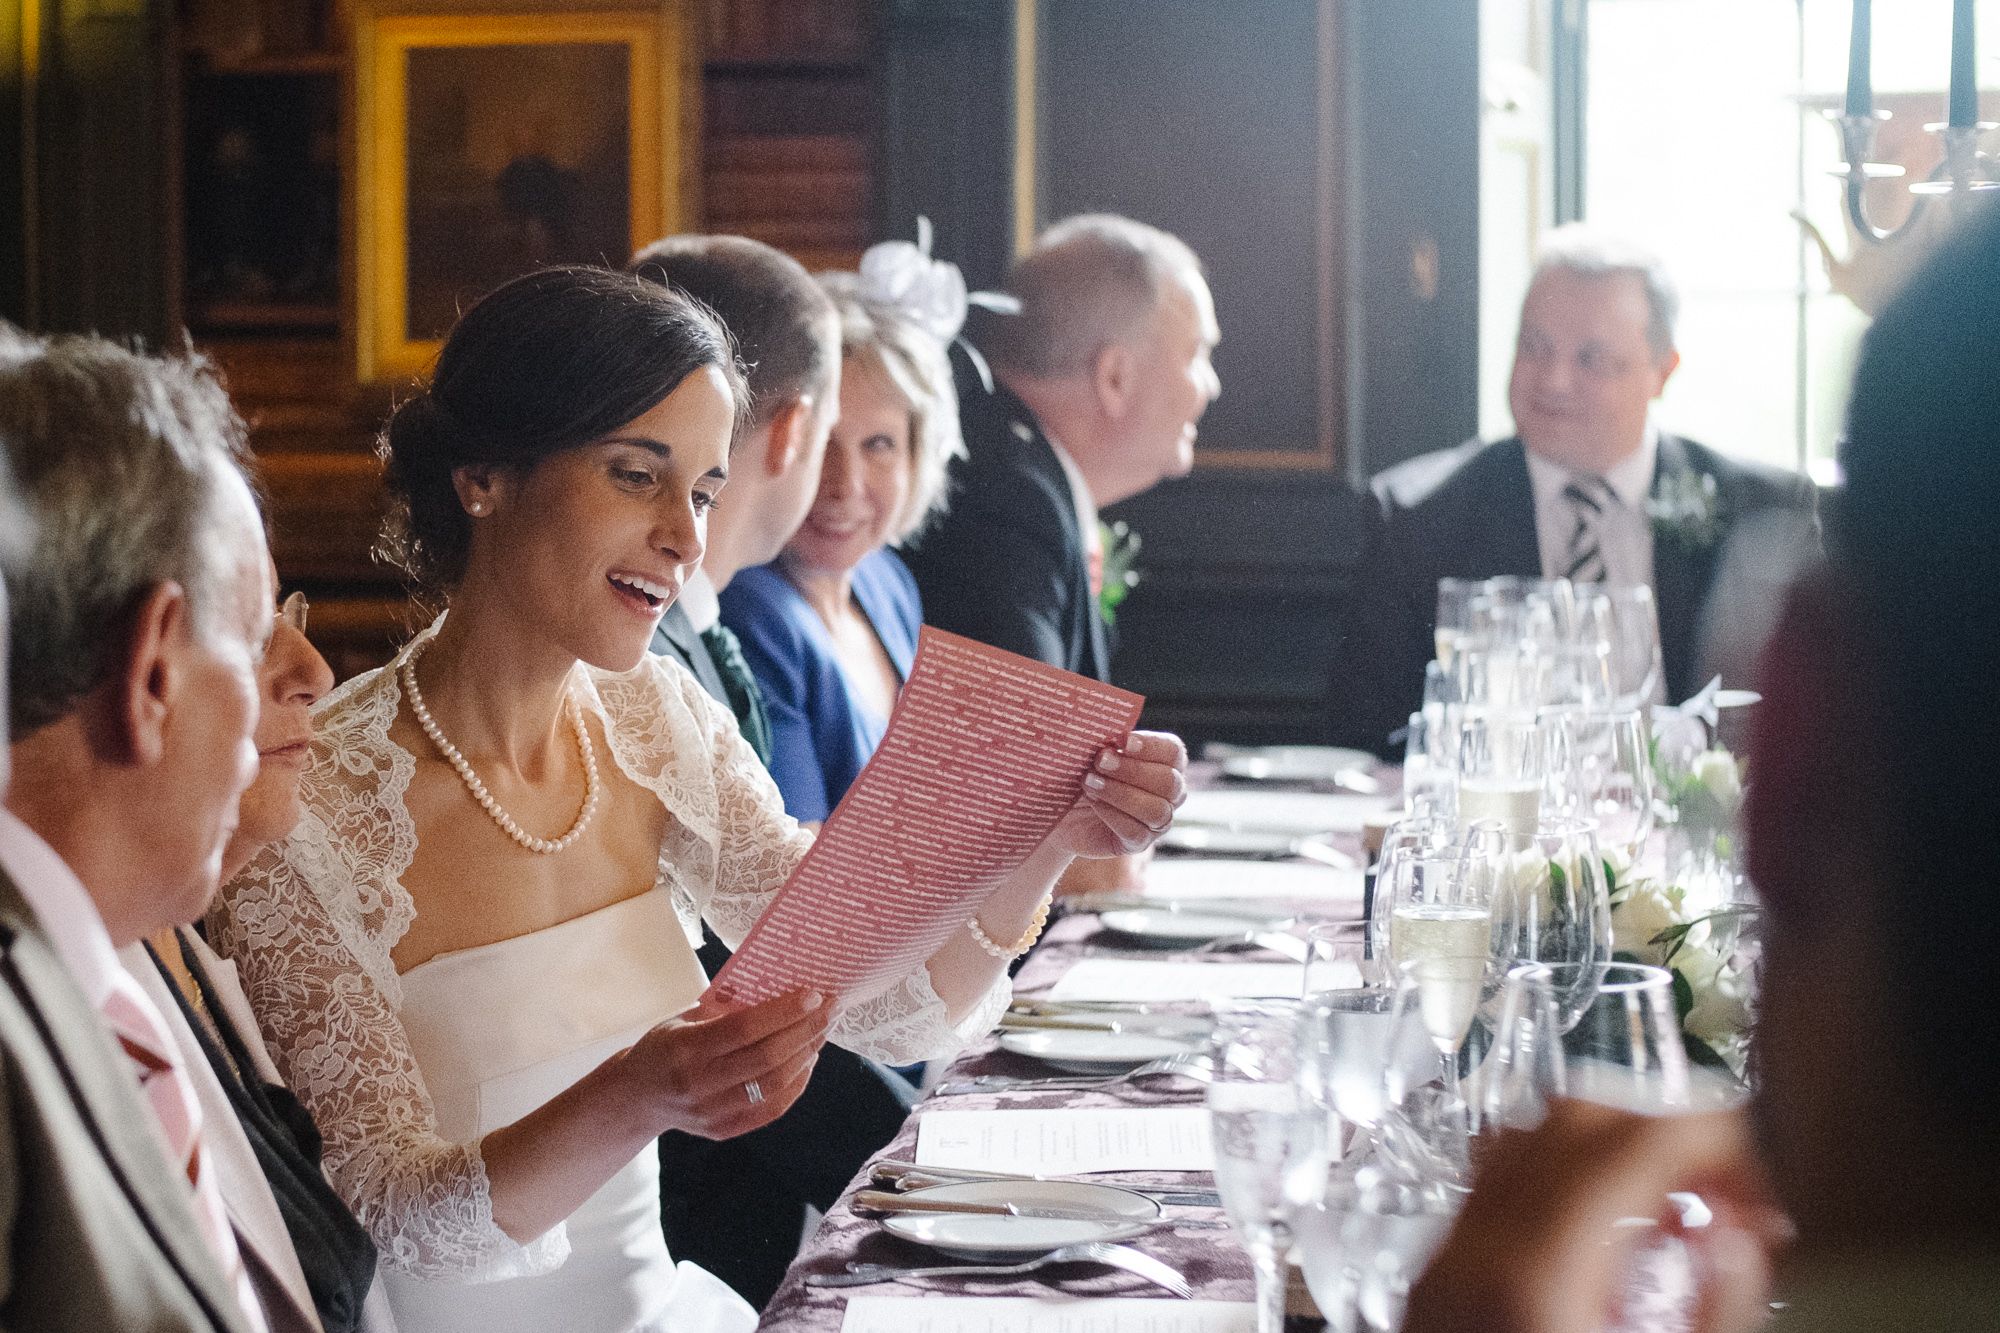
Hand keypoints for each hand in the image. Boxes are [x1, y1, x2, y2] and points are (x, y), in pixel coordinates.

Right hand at [623, 988, 832, 1140]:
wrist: (637, 1097)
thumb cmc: (665, 1046)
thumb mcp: (685, 1018)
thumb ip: (726, 1008)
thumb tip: (781, 988)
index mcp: (686, 1048)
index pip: (744, 1029)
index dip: (783, 1012)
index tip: (814, 995)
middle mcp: (700, 1084)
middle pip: (767, 1058)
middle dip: (806, 1030)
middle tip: (832, 1008)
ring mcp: (713, 1112)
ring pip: (775, 1085)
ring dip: (807, 1054)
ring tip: (823, 1030)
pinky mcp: (725, 1130)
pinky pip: (773, 1108)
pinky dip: (798, 1083)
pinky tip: (808, 1059)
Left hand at [1044, 731, 1187, 861]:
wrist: (1060, 807)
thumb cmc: (1081, 770)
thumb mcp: (1090, 749)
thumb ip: (1102, 735)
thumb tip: (1100, 722)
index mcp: (1165, 762)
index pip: (1173, 752)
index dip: (1151, 746)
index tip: (1122, 742)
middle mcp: (1170, 792)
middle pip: (1168, 782)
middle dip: (1132, 770)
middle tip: (1099, 761)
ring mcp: (1157, 820)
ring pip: (1156, 810)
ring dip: (1121, 794)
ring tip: (1090, 783)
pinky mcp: (1138, 842)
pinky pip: (1137, 832)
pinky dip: (1113, 815)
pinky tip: (1094, 803)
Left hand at [1403, 1099, 1786, 1332]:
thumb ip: (1713, 1310)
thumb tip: (1735, 1236)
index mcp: (1533, 1274)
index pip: (1632, 1136)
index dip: (1714, 1136)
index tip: (1757, 1177)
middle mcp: (1471, 1250)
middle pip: (1576, 1114)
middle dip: (1667, 1133)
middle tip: (1728, 1196)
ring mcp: (1440, 1262)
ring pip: (1528, 1135)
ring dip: (1612, 1147)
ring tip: (1676, 1215)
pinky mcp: (1431, 1284)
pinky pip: (1493, 1184)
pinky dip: (1558, 1178)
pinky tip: (1605, 1238)